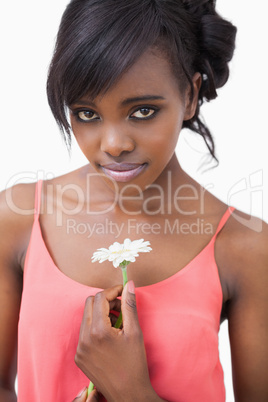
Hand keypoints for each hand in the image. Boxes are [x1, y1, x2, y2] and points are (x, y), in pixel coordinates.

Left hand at [75, 282, 157, 401]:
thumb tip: (129, 284)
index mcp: (98, 331)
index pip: (100, 297)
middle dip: (106, 301)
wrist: (128, 394)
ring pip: (86, 317)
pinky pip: (84, 332)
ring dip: (100, 314)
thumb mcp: (135, 331)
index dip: (113, 291)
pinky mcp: (79, 357)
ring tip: (117, 323)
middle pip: (90, 304)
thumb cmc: (135, 364)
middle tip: (121, 308)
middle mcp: (84, 338)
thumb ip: (129, 305)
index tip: (123, 291)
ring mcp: (79, 348)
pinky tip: (110, 337)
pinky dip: (96, 328)